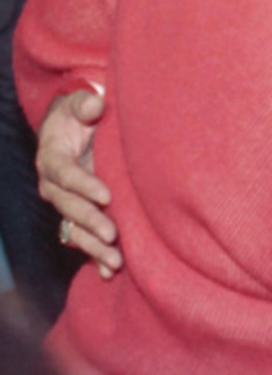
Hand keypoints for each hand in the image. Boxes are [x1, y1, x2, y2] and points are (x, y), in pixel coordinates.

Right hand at [37, 89, 121, 277]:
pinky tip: (110, 272)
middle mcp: (55, 186)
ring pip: (75, 229)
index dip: (84, 185)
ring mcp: (66, 204)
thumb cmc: (80, 114)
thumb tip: (95, 102)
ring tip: (116, 261)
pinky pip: (84, 239)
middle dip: (91, 221)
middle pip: (69, 207)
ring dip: (94, 246)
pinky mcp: (79, 215)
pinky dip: (96, 256)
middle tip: (113, 233)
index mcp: (53, 159)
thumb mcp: (80, 103)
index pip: (66, 174)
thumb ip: (86, 103)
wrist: (75, 130)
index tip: (108, 194)